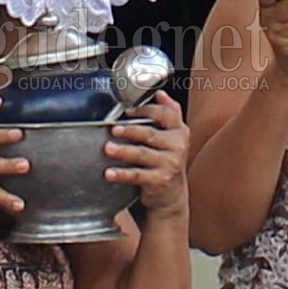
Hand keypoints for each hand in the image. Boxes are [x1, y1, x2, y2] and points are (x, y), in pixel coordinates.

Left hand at [104, 93, 191, 214]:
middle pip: (150, 134)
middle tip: (114, 128)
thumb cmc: (166, 161)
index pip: (165, 114)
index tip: (126, 110)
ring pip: (142, 154)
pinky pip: (137, 175)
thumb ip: (169, 113)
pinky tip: (109, 173)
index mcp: (179, 131)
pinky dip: (122, 174)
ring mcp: (169, 164)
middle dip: (131, 130)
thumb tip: (160, 93)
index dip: (145, 110)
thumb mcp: (172, 136)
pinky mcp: (160, 181)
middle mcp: (177, 146)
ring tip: (108, 148)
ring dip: (124, 151)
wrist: (171, 195)